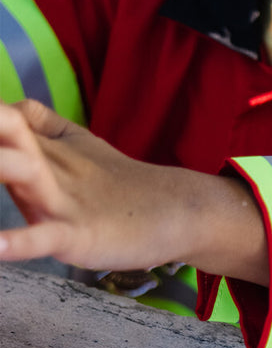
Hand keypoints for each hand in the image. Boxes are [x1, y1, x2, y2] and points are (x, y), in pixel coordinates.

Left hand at [0, 99, 267, 283]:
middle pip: (6, 133)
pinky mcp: (80, 235)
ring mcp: (64, 199)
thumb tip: (13, 105)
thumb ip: (45, 125)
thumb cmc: (124, 183)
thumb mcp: (81, 147)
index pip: (2, 116)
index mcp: (44, 145)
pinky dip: (17, 243)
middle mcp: (48, 164)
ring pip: (22, 173)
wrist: (178, 209)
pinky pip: (45, 237)